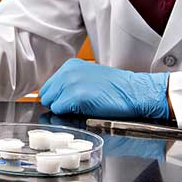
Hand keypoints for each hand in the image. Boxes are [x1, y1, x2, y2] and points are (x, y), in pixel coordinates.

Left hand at [39, 59, 169, 119]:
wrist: (134, 91)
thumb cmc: (116, 88)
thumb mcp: (88, 77)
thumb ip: (71, 83)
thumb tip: (57, 97)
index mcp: (70, 66)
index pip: (48, 86)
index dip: (57, 98)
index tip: (68, 102)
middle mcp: (67, 72)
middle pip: (46, 95)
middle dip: (57, 104)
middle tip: (75, 107)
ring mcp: (70, 83)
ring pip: (51, 104)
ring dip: (64, 110)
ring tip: (82, 107)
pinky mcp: (75, 96)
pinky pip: (59, 111)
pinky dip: (69, 115)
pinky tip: (85, 110)